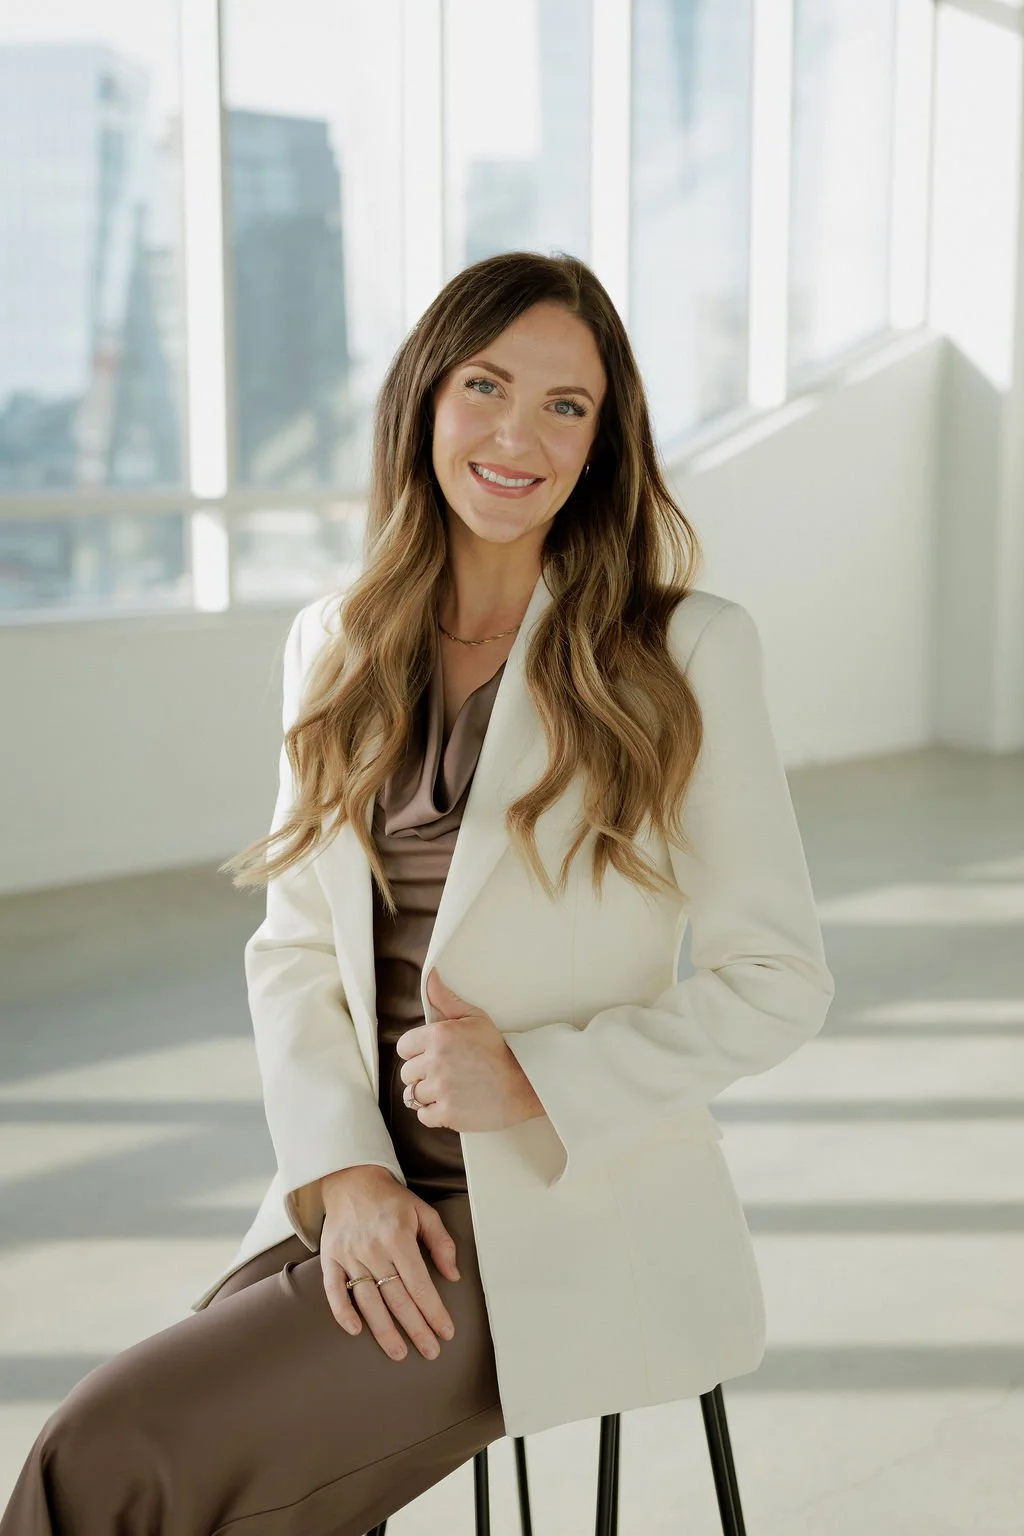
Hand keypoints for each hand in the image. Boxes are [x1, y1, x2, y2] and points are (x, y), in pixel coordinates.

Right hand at [319, 1164, 459, 1360]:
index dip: (433, 1310)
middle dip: (415, 1328)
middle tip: (430, 1351)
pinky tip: (355, 1330)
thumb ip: (441, 1242)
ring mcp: (349, 1254)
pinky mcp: (330, 1258)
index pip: (419, 1283)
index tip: (446, 1332)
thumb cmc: (392, 1201)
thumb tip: (453, 1276)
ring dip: (384, 1329)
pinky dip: (343, 1311)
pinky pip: (334, 1289)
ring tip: (399, 1352)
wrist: (352, 1181)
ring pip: (368, 1299)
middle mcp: (373, 1248)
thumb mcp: (423, 1212)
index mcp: (398, 1236)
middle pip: (396, 1297)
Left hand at [395, 968, 545, 1132]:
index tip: (432, 1056)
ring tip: (449, 1089)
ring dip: (428, 1094)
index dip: (417, 1052)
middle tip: (446, 1074)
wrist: (523, 1084)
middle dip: (423, 1074)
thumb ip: (446, 999)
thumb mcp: (475, 1018)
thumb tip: (431, 976)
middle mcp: (435, 1062)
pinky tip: (451, 1104)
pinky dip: (433, 1113)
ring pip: (413, 1095)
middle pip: (407, 1073)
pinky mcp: (447, 1114)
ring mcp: (440, 1089)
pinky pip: (423, 1116)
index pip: (404, 1047)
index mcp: (438, 1036)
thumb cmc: (498, 1050)